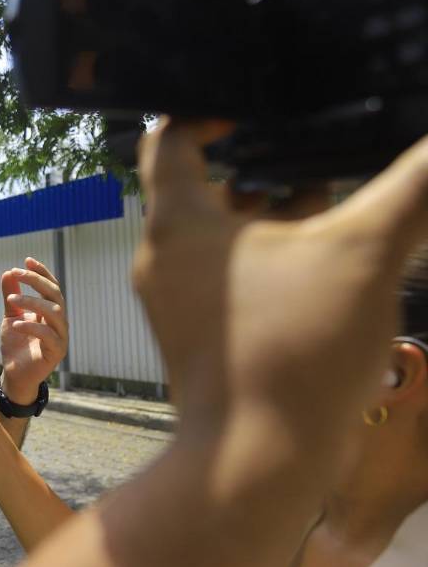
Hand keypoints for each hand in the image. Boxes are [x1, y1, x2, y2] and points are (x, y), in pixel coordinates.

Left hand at [0, 257, 67, 402]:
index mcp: (50, 312)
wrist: (15, 374)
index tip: (27, 260)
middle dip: (36, 281)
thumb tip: (8, 273)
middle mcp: (59, 322)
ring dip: (32, 302)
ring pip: (54, 312)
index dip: (42, 272)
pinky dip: (32, 327)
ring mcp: (60, 337)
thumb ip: (10, 296)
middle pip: (55, 295)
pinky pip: (48, 336)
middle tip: (17, 272)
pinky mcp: (56, 353)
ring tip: (11, 300)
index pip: (51, 287)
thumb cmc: (16, 345)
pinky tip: (16, 325)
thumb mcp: (10, 316)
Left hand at [134, 119, 427, 451]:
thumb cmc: (293, 352)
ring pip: (219, 236)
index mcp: (178, 222)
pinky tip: (324, 263)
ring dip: (270, 216)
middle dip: (258, 167)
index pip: (166, 139)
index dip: (204, 113)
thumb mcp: (364, 253)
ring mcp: (177, 300)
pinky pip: (227, 277)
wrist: (259, 460)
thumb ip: (413, 188)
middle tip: (310, 150)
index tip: (250, 106)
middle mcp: (163, 257)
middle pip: (199, 187)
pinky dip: (268, 260)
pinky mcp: (200, 335)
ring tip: (330, 201)